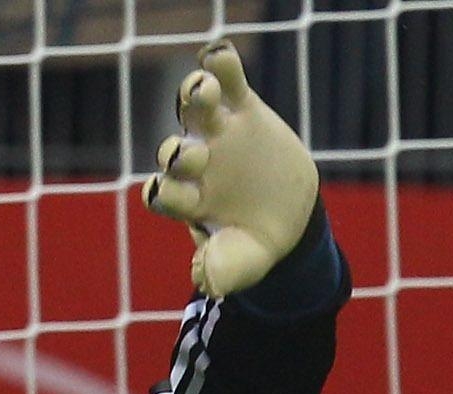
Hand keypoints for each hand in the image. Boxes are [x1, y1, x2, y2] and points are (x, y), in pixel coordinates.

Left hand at [141, 40, 318, 299]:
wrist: (289, 218)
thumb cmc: (253, 243)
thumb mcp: (243, 264)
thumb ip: (223, 270)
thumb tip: (205, 280)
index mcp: (186, 200)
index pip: (163, 194)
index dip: (163, 194)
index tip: (169, 196)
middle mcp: (193, 164)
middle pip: (175, 151)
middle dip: (179, 153)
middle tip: (191, 156)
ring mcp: (216, 133)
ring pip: (195, 109)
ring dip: (194, 97)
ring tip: (202, 90)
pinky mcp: (242, 109)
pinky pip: (228, 82)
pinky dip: (222, 68)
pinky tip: (219, 55)